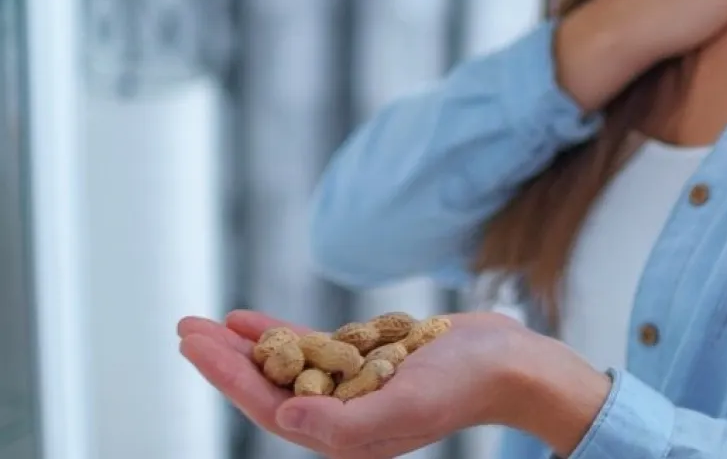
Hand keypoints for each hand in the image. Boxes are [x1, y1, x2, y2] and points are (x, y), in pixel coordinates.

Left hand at [178, 310, 609, 457]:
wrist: (512, 363)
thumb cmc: (465, 386)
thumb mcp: (406, 404)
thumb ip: (345, 423)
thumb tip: (288, 418)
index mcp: (347, 437)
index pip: (271, 407)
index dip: (227, 377)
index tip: (194, 345)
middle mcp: (345, 416)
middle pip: (269, 386)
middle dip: (224, 359)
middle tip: (184, 327)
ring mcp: (355, 388)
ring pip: (287, 366)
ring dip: (247, 345)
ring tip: (207, 322)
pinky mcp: (369, 361)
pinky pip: (314, 348)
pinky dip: (282, 333)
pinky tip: (253, 319)